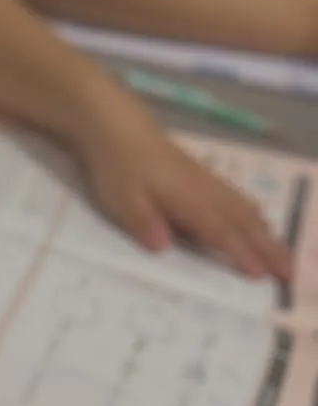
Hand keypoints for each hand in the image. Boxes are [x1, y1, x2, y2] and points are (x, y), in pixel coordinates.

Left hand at [79, 100, 289, 280]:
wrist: (118, 130)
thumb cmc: (118, 168)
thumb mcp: (121, 200)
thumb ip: (143, 223)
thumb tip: (163, 247)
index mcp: (187, 200)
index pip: (219, 231)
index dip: (240, 254)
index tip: (261, 275)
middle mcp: (205, 192)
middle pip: (244, 223)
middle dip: (268, 248)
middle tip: (289, 273)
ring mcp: (207, 183)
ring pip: (245, 210)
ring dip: (266, 234)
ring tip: (282, 257)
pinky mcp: (204, 178)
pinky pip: (238, 199)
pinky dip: (254, 216)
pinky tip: (260, 223)